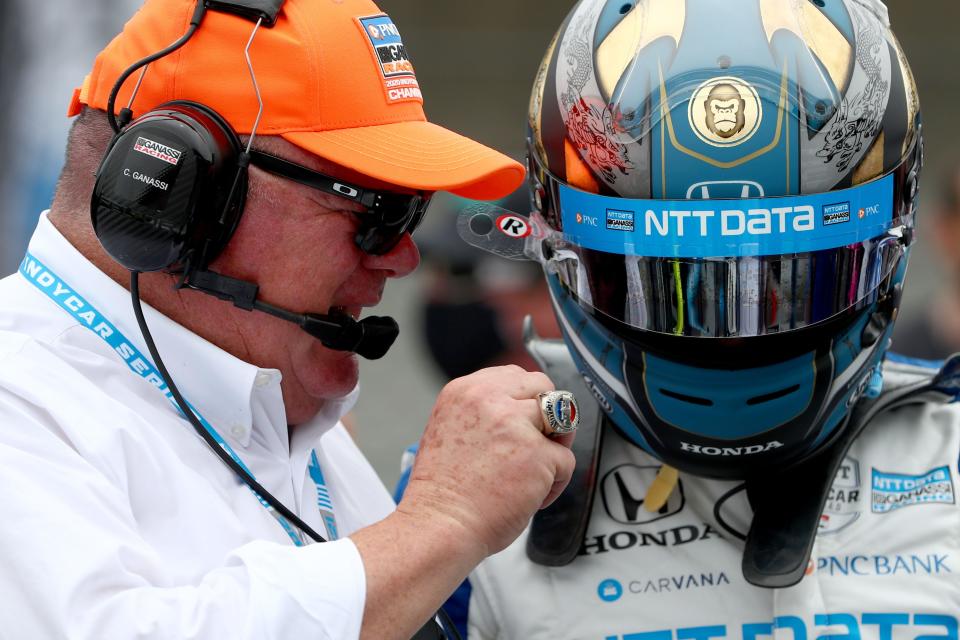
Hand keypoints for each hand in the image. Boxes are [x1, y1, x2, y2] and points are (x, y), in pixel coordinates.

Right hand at [397, 365, 576, 556]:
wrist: (439, 525)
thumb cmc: (443, 491)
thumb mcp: (450, 430)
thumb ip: (483, 412)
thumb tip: (523, 409)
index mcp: (465, 390)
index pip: (516, 376)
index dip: (526, 402)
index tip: (522, 426)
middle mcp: (490, 399)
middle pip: (544, 387)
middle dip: (547, 416)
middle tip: (534, 447)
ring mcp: (516, 424)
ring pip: (563, 418)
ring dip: (555, 445)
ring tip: (534, 472)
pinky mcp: (539, 454)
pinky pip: (566, 461)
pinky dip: (555, 484)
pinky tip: (530, 497)